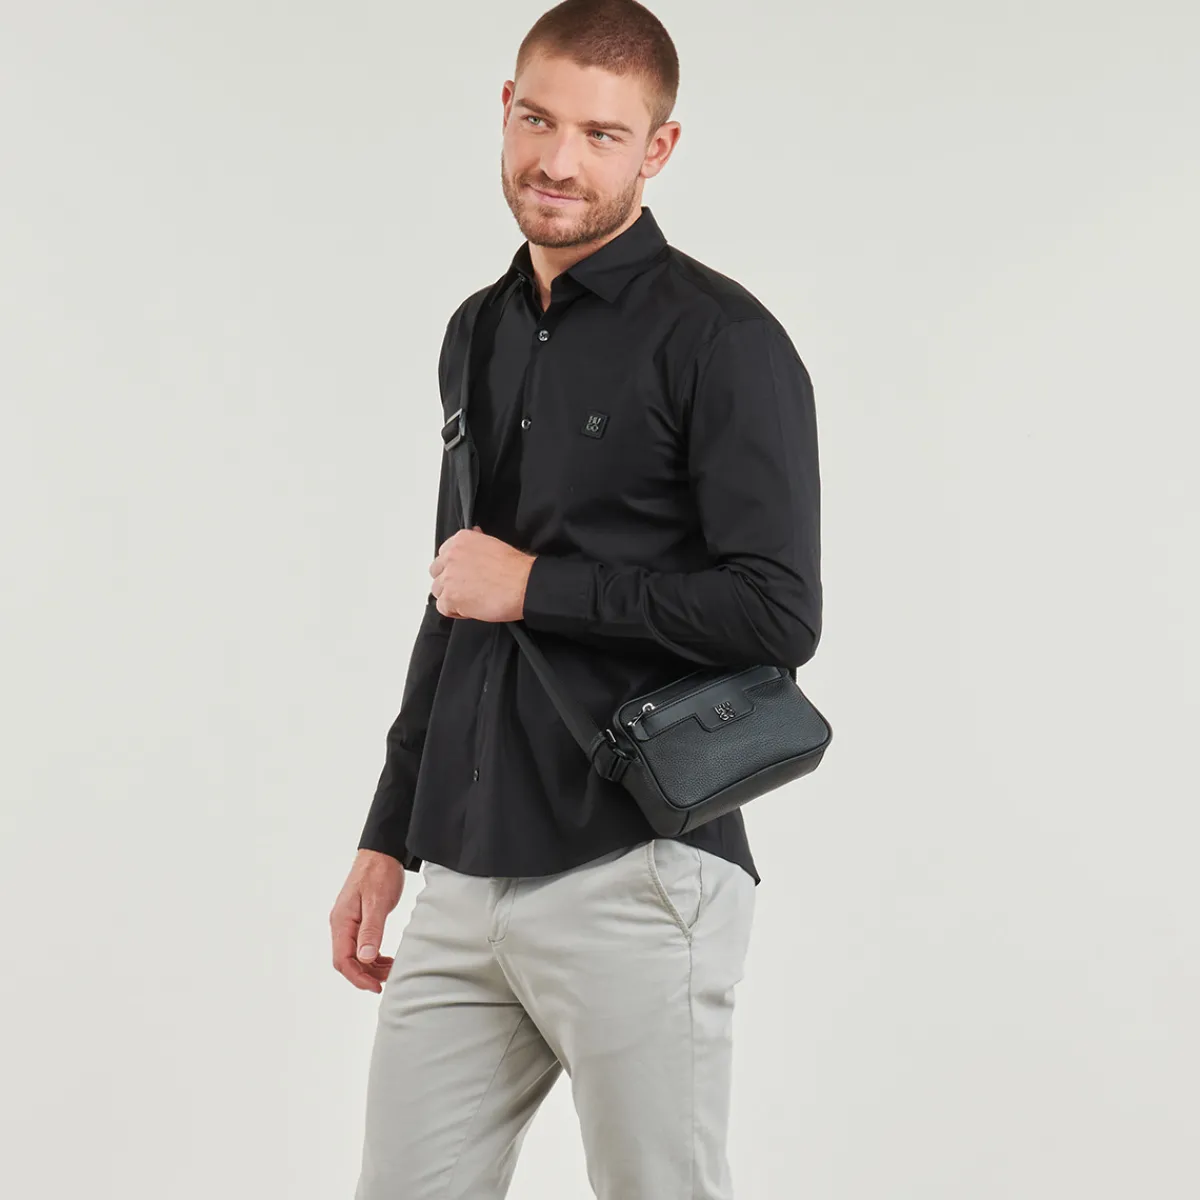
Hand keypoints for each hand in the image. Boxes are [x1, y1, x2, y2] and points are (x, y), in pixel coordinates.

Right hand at [329, 849, 403, 992]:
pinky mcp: (358, 920)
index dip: (358, 977)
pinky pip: (360, 945)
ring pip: (354, 955)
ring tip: (391, 970)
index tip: (376, 987)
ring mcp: (348, 922)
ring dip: (371, 967)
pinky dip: (373, 956)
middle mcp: (340, 924)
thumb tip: (365, 958)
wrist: (381, 853)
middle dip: (365, 975)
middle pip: (346, 961)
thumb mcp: (377, 903)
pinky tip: (386, 959)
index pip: (342, 960)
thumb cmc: (379, 873)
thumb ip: (371, 931)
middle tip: (387, 980)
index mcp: (342, 922)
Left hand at [430, 525, 535, 621]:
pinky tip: (471, 609)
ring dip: (451, 596)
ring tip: (470, 600)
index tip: (464, 574)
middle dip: (449, 581)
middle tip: (466, 588)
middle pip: (437, 572)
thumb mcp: (493, 545)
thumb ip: (475, 547)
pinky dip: (455, 611)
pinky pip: (442, 607)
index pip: (444, 554)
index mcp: (461, 540)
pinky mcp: (450, 598)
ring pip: (438, 590)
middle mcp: (451, 556)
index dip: (453, 567)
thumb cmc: (516, 568)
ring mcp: (449, 577)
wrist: (524, 584)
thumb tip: (472, 548)